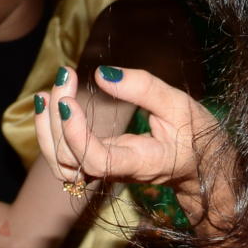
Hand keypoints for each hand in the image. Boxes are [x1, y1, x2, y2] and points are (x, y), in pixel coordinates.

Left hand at [44, 63, 222, 200]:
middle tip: (64, 76)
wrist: (200, 166)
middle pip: (69, 162)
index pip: (97, 160)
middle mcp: (117, 172)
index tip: (69, 100)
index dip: (75, 134)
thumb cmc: (196, 136)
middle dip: (57, 119)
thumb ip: (144, 89)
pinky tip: (52, 103)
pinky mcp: (98, 164)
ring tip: (49, 92)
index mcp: (141, 163)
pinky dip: (51, 132)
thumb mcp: (179, 105)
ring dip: (47, 129)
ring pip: (61, 165)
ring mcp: (105, 172)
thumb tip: (102, 74)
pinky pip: (65, 158)